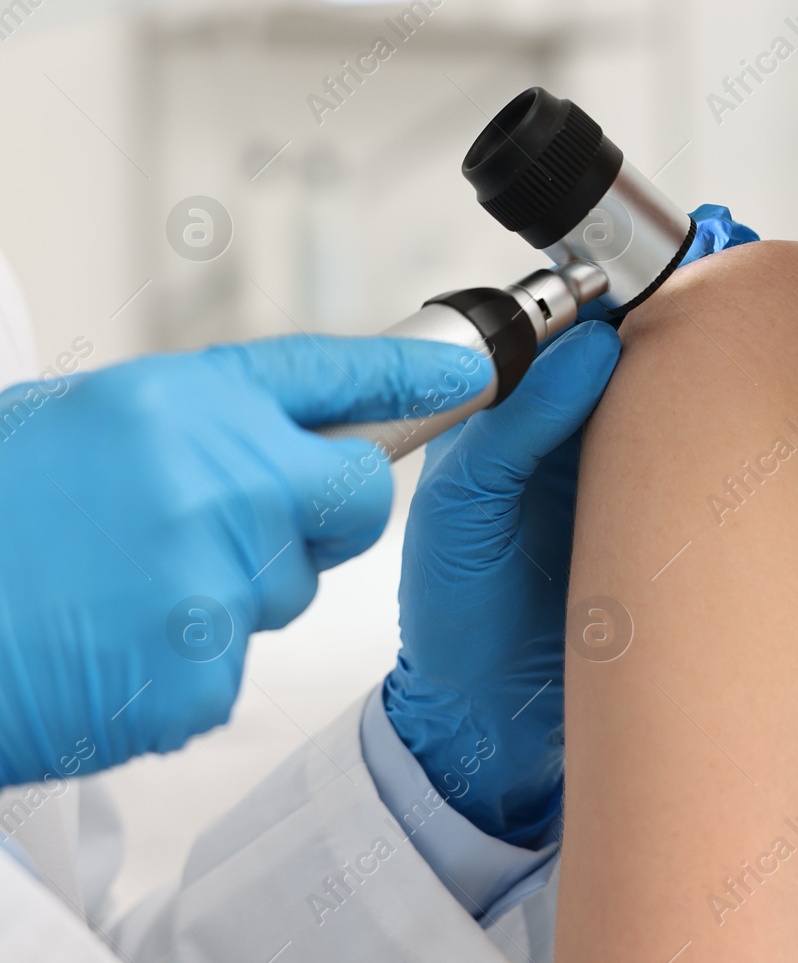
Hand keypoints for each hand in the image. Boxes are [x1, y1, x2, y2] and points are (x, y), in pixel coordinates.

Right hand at [0, 335, 492, 787]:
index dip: (413, 374)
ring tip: (120, 591)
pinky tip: (105, 648)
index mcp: (177, 402)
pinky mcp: (198, 676)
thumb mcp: (75, 427)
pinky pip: (227, 668)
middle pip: (357, 498)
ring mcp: (213, 581)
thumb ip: (185, 428)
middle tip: (236, 528)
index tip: (472, 372)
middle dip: (322, 515)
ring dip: (230, 595)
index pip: (331, 375)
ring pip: (288, 589)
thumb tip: (270, 435)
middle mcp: (216, 479)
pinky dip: (179, 666)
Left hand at [386, 202, 758, 845]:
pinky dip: (748, 466)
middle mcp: (591, 439)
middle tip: (745, 329)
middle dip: (703, 339)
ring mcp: (643, 484)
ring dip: (733, 399)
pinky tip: (772, 457)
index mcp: (531, 414)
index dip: (634, 300)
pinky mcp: (684, 534)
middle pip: (658, 360)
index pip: (590, 328)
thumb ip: (511, 425)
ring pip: (698, 415)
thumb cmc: (458, 617)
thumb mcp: (465, 511)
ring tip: (771, 380)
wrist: (492, 727)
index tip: (683, 284)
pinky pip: (720, 484)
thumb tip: (591, 343)